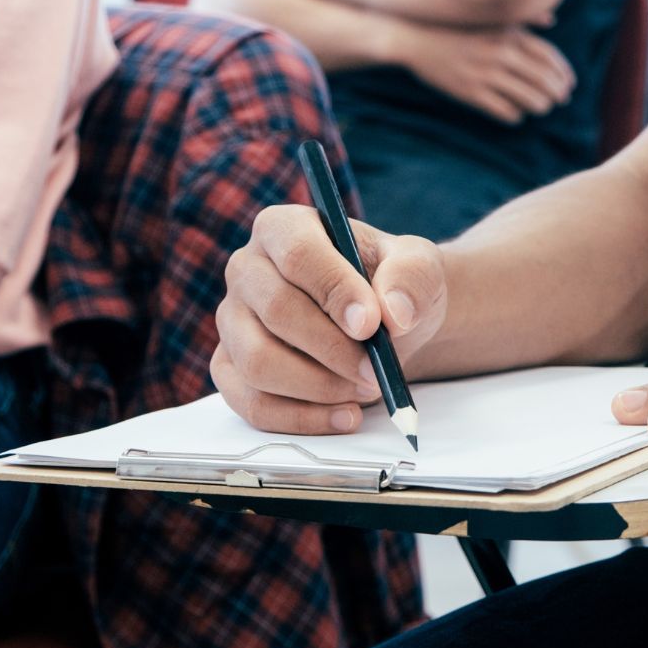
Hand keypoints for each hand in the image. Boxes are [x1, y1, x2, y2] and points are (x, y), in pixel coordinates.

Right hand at [211, 204, 447, 433]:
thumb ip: (410, 278)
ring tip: (365, 388)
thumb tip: (393, 312)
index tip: (371, 325)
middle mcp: (246, 270)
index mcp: (283, 229)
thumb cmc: (390, 286)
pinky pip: (252, 404)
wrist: (383, 324)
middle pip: (277, 312)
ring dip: (319, 387)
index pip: (298, 254)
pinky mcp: (230, 369)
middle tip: (376, 371)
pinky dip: (302, 419)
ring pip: (259, 363)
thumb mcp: (416, 268)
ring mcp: (232, 321)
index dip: (335, 291)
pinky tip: (344, 415)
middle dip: (333, 350)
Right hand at [394, 21, 574, 124]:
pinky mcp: (471, 93)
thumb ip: (522, 19)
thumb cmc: (456, 27)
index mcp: (509, 34)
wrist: (417, 39)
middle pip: (543, 79)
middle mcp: (501, 53)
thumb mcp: (490, 18)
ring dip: (540, 106)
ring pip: (528, 98)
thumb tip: (551, 18)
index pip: (549, 57)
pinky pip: (504, 111)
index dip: (563, 73)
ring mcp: (486, 74)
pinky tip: (516, 115)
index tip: (569, 84)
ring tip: (542, 108)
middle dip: (557, 93)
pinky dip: (515, 115)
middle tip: (561, 100)